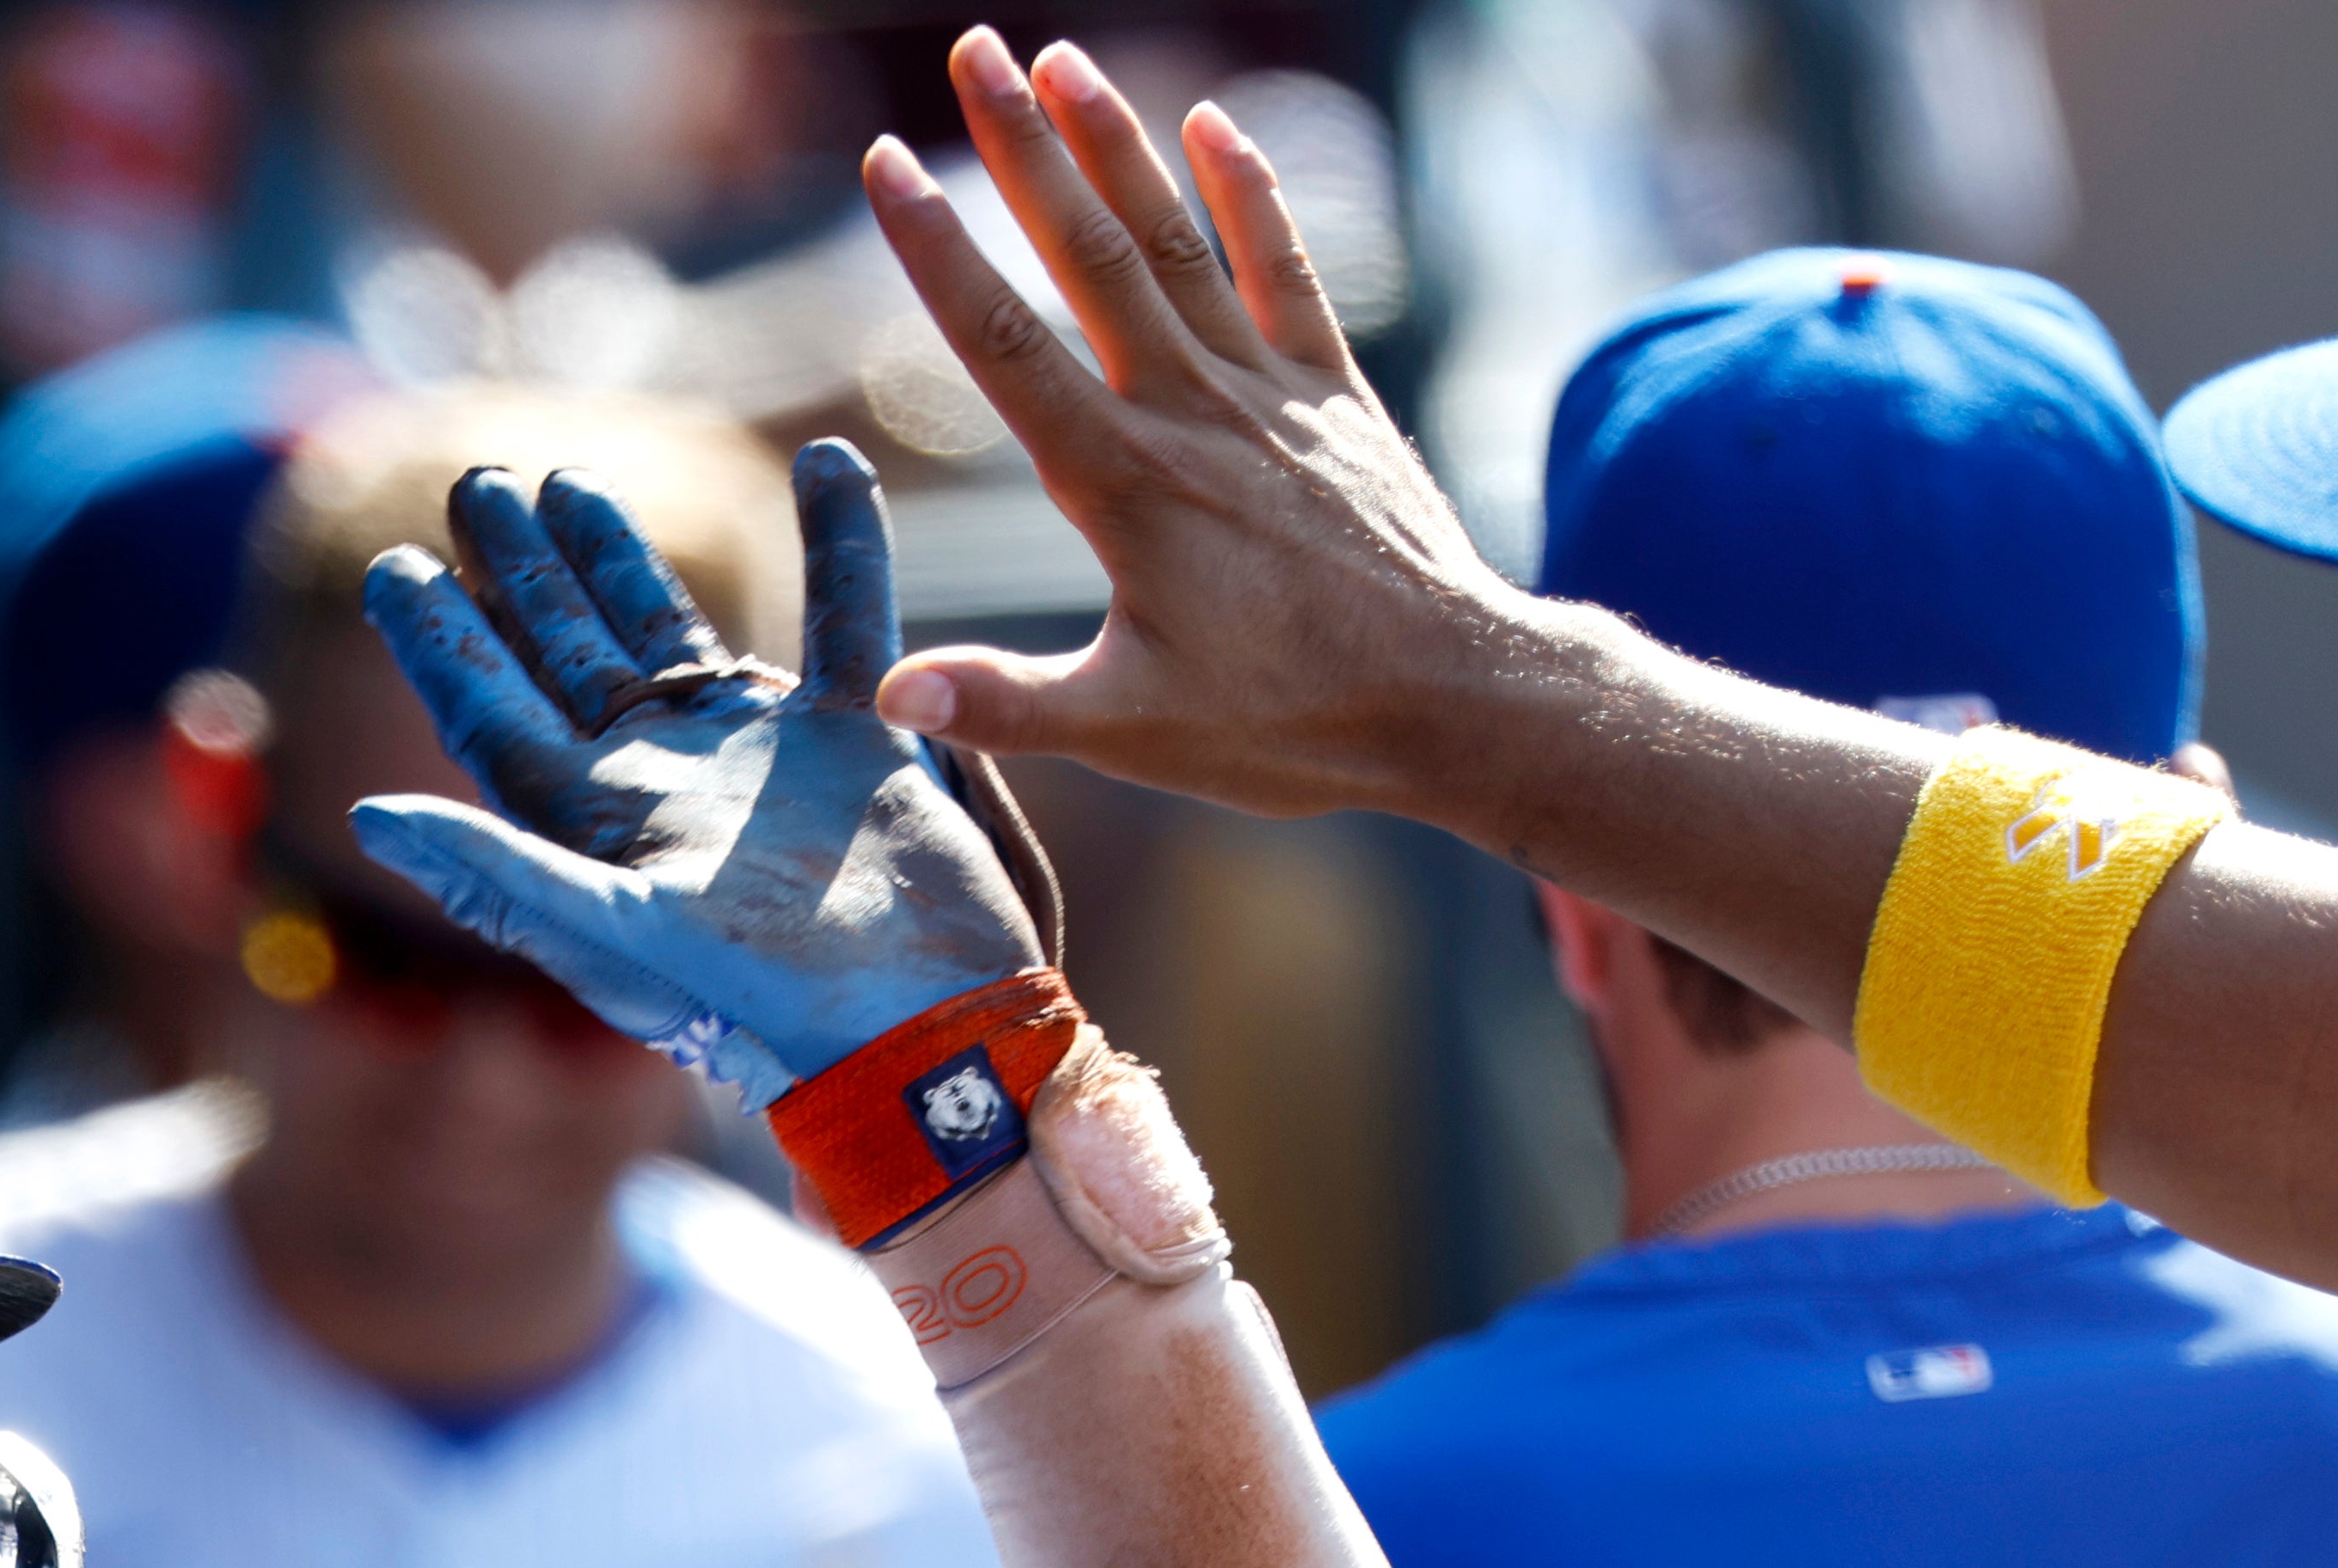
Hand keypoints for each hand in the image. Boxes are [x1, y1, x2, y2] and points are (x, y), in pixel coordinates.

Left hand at [348, 442, 1040, 1108]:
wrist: (913, 1027)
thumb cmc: (757, 1003)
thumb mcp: (611, 936)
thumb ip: (492, 875)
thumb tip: (364, 816)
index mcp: (596, 823)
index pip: (492, 714)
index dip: (438, 643)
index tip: (388, 566)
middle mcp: (665, 781)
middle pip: (568, 653)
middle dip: (519, 571)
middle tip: (475, 482)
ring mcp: (758, 755)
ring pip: (674, 628)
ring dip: (623, 555)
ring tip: (568, 479)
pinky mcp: (857, 740)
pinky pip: (847, 617)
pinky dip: (845, 542)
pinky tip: (828, 462)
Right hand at [855, 30, 1541, 821]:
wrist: (1451, 697)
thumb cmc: (1290, 723)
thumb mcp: (1132, 729)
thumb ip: (1010, 704)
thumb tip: (893, 699)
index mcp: (1122, 483)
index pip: (1005, 343)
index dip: (939, 249)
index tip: (886, 164)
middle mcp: (1191, 413)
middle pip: (1088, 253)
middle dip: (1022, 145)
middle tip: (972, 51)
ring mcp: (1268, 395)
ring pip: (1177, 241)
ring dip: (1118, 142)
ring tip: (1062, 58)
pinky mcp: (1335, 398)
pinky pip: (1288, 270)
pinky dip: (1252, 193)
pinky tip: (1215, 123)